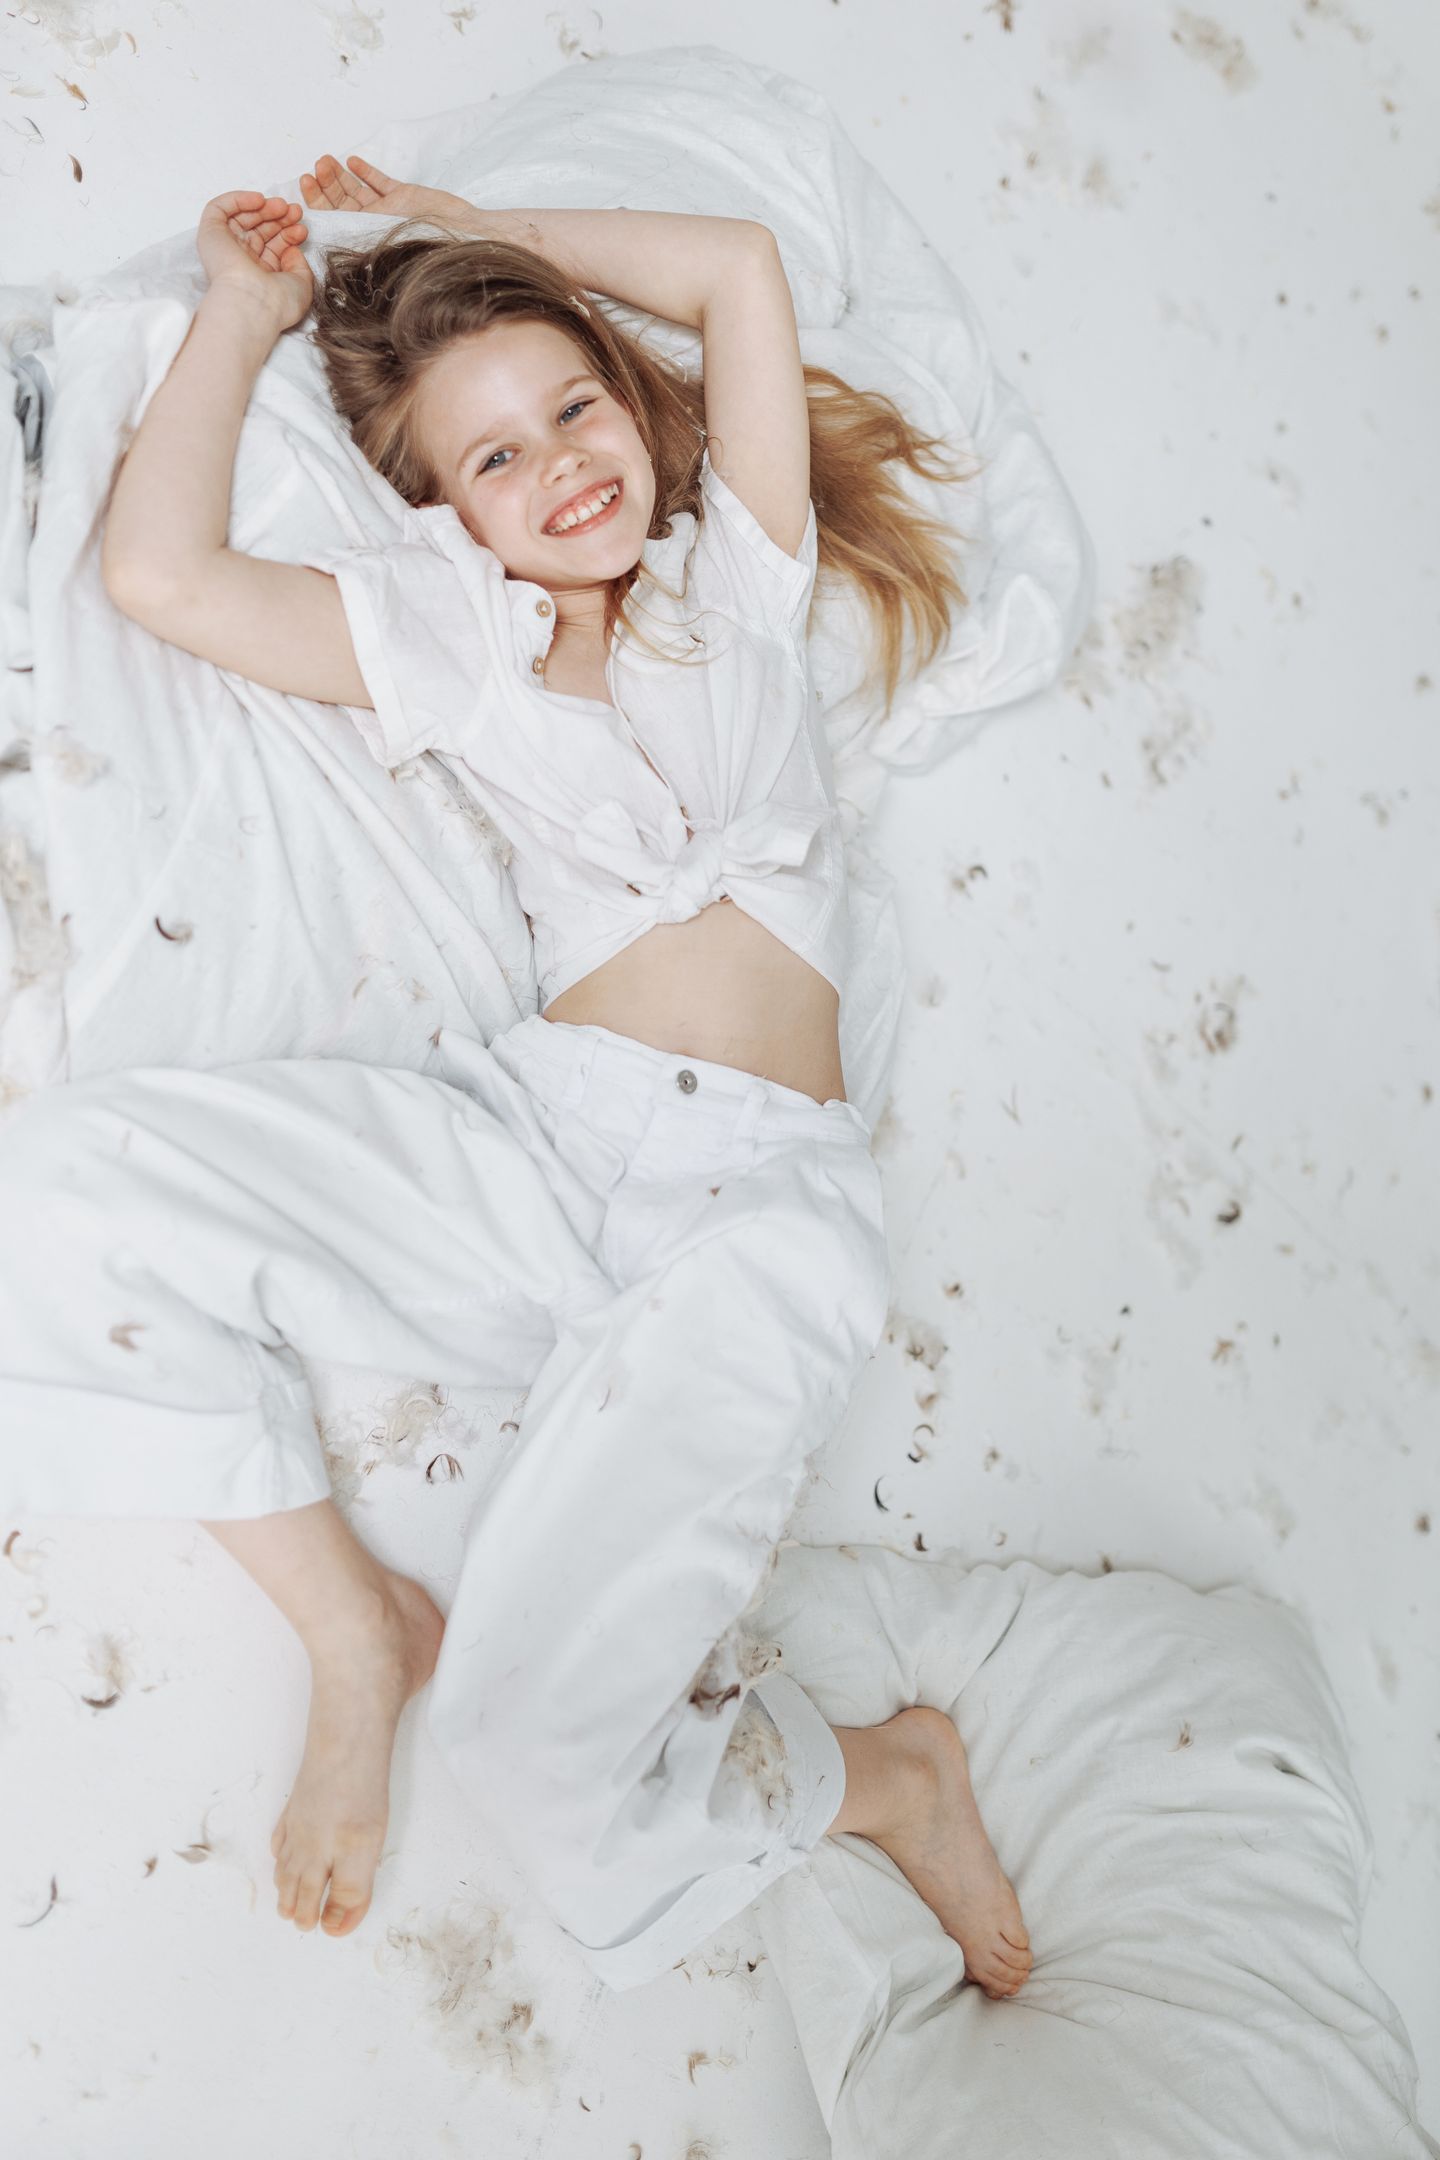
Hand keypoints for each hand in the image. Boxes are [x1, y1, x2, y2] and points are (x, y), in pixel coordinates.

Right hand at [196, 191, 312, 332]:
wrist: (255, 303)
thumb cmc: (279, 303)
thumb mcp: (301, 285)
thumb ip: (299, 265)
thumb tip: (291, 249)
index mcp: (260, 275)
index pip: (273, 246)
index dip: (288, 234)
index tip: (302, 230)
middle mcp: (242, 261)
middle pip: (259, 230)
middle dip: (279, 218)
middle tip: (295, 212)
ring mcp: (226, 247)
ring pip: (242, 218)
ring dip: (264, 207)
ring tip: (283, 206)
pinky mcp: (211, 235)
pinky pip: (219, 208)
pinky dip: (238, 199)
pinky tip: (259, 200)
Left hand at [299, 152, 472, 229]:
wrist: (461, 231)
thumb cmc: (426, 243)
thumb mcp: (383, 240)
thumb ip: (357, 232)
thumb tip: (323, 230)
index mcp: (365, 238)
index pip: (333, 219)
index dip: (316, 201)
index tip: (305, 182)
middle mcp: (373, 224)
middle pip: (343, 202)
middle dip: (327, 183)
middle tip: (317, 165)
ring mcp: (388, 209)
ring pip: (358, 190)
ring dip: (341, 175)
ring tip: (327, 160)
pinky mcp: (404, 196)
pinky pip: (381, 183)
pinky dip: (367, 172)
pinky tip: (353, 161)